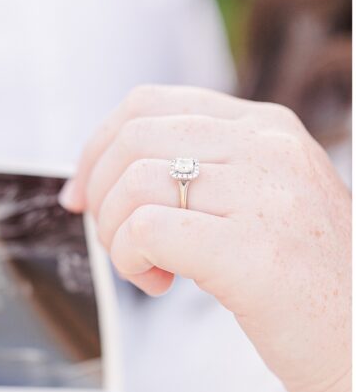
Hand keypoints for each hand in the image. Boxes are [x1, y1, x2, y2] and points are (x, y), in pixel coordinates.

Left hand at [60, 85, 351, 391]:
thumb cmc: (309, 287)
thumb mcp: (265, 203)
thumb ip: (207, 175)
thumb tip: (112, 174)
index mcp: (268, 129)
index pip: (150, 104)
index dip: (97, 148)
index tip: (82, 194)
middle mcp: (268, 149)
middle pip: (132, 138)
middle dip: (101, 195)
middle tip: (119, 243)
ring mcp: (265, 196)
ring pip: (135, 183)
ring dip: (116, 234)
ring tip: (147, 268)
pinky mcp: (251, 252)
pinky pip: (147, 230)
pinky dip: (131, 259)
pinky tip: (159, 283)